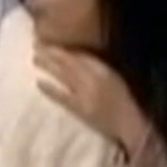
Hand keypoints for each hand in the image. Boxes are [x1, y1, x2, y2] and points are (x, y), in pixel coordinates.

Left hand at [35, 44, 149, 157]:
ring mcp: (87, 94)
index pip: (81, 54)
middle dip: (52, 52)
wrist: (131, 126)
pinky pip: (63, 97)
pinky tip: (38, 83)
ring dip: (48, 65)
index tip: (50, 40)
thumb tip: (75, 56)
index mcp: (105, 68)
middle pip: (70, 61)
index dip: (64, 47)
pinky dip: (50, 90)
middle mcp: (95, 78)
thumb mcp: (114, 77)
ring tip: (35, 58)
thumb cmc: (125, 101)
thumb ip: (97, 66)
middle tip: (36, 44)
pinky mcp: (82, 110)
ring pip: (64, 74)